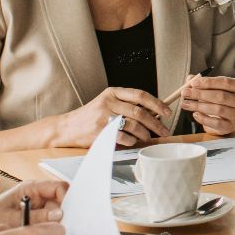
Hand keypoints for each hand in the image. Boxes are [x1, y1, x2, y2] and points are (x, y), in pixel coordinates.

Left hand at [0, 179, 66, 234]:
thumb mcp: (13, 218)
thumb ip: (37, 217)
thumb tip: (59, 215)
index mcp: (31, 188)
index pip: (59, 188)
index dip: (67, 199)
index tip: (68, 214)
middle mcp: (35, 195)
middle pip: (60, 202)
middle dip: (59, 216)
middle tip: (52, 229)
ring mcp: (35, 206)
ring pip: (55, 214)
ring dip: (50, 225)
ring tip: (38, 233)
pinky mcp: (32, 217)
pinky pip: (46, 222)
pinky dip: (43, 230)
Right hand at [51, 87, 173, 147]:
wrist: (67, 128)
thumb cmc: (91, 117)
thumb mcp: (107, 103)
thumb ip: (126, 105)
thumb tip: (153, 113)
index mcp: (113, 92)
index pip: (140, 95)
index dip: (157, 104)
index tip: (167, 112)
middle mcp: (109, 102)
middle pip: (140, 111)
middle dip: (156, 123)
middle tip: (165, 130)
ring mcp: (104, 116)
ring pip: (134, 125)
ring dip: (145, 133)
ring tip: (148, 138)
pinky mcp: (100, 131)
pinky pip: (123, 137)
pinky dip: (132, 140)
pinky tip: (132, 141)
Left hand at [178, 75, 234, 135]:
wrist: (227, 116)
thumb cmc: (219, 98)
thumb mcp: (212, 87)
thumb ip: (201, 82)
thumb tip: (189, 80)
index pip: (225, 82)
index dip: (208, 82)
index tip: (193, 83)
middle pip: (220, 96)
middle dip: (200, 94)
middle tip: (185, 93)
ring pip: (218, 109)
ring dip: (199, 106)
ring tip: (186, 104)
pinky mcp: (230, 126)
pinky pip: (216, 123)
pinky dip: (203, 118)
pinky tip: (195, 114)